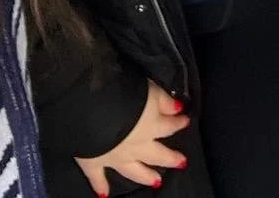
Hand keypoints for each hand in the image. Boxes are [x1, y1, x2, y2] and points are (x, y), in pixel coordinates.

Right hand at [75, 82, 189, 192]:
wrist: (93, 111)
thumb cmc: (125, 96)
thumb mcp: (150, 90)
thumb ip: (164, 101)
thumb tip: (178, 109)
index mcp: (150, 127)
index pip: (170, 126)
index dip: (179, 122)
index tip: (185, 120)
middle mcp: (136, 146)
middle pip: (157, 155)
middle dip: (170, 158)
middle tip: (181, 163)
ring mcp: (115, 158)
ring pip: (134, 171)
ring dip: (145, 176)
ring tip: (156, 182)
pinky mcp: (94, 162)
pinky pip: (97, 178)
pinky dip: (100, 186)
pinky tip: (104, 194)